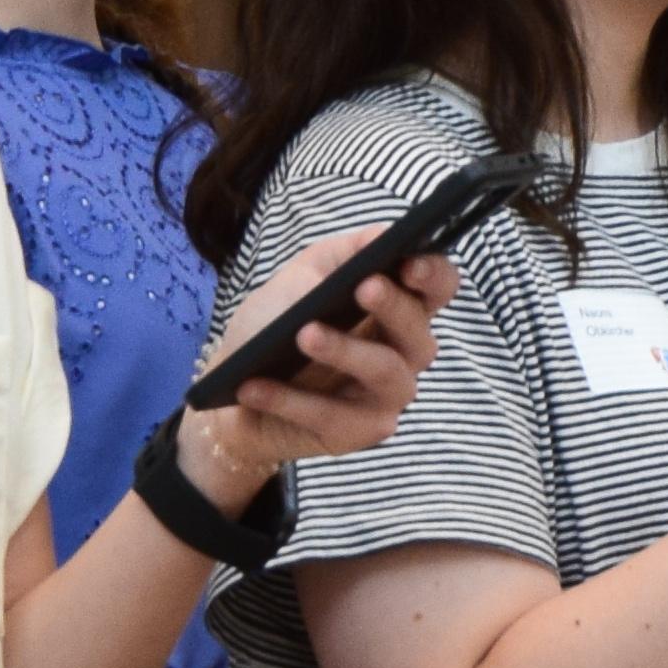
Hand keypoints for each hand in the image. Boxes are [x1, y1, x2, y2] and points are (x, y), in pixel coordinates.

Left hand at [182, 234, 456, 498]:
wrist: (229, 392)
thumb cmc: (272, 328)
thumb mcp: (301, 278)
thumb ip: (343, 254)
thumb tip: (384, 234)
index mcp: (397, 311)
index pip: (438, 290)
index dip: (434, 276)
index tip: (410, 262)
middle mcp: (403, 355)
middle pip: (421, 335)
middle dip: (395, 309)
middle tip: (362, 287)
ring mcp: (384, 397)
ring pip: (387, 375)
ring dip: (346, 352)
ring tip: (302, 335)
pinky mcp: (358, 432)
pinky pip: (335, 418)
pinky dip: (292, 401)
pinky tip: (256, 385)